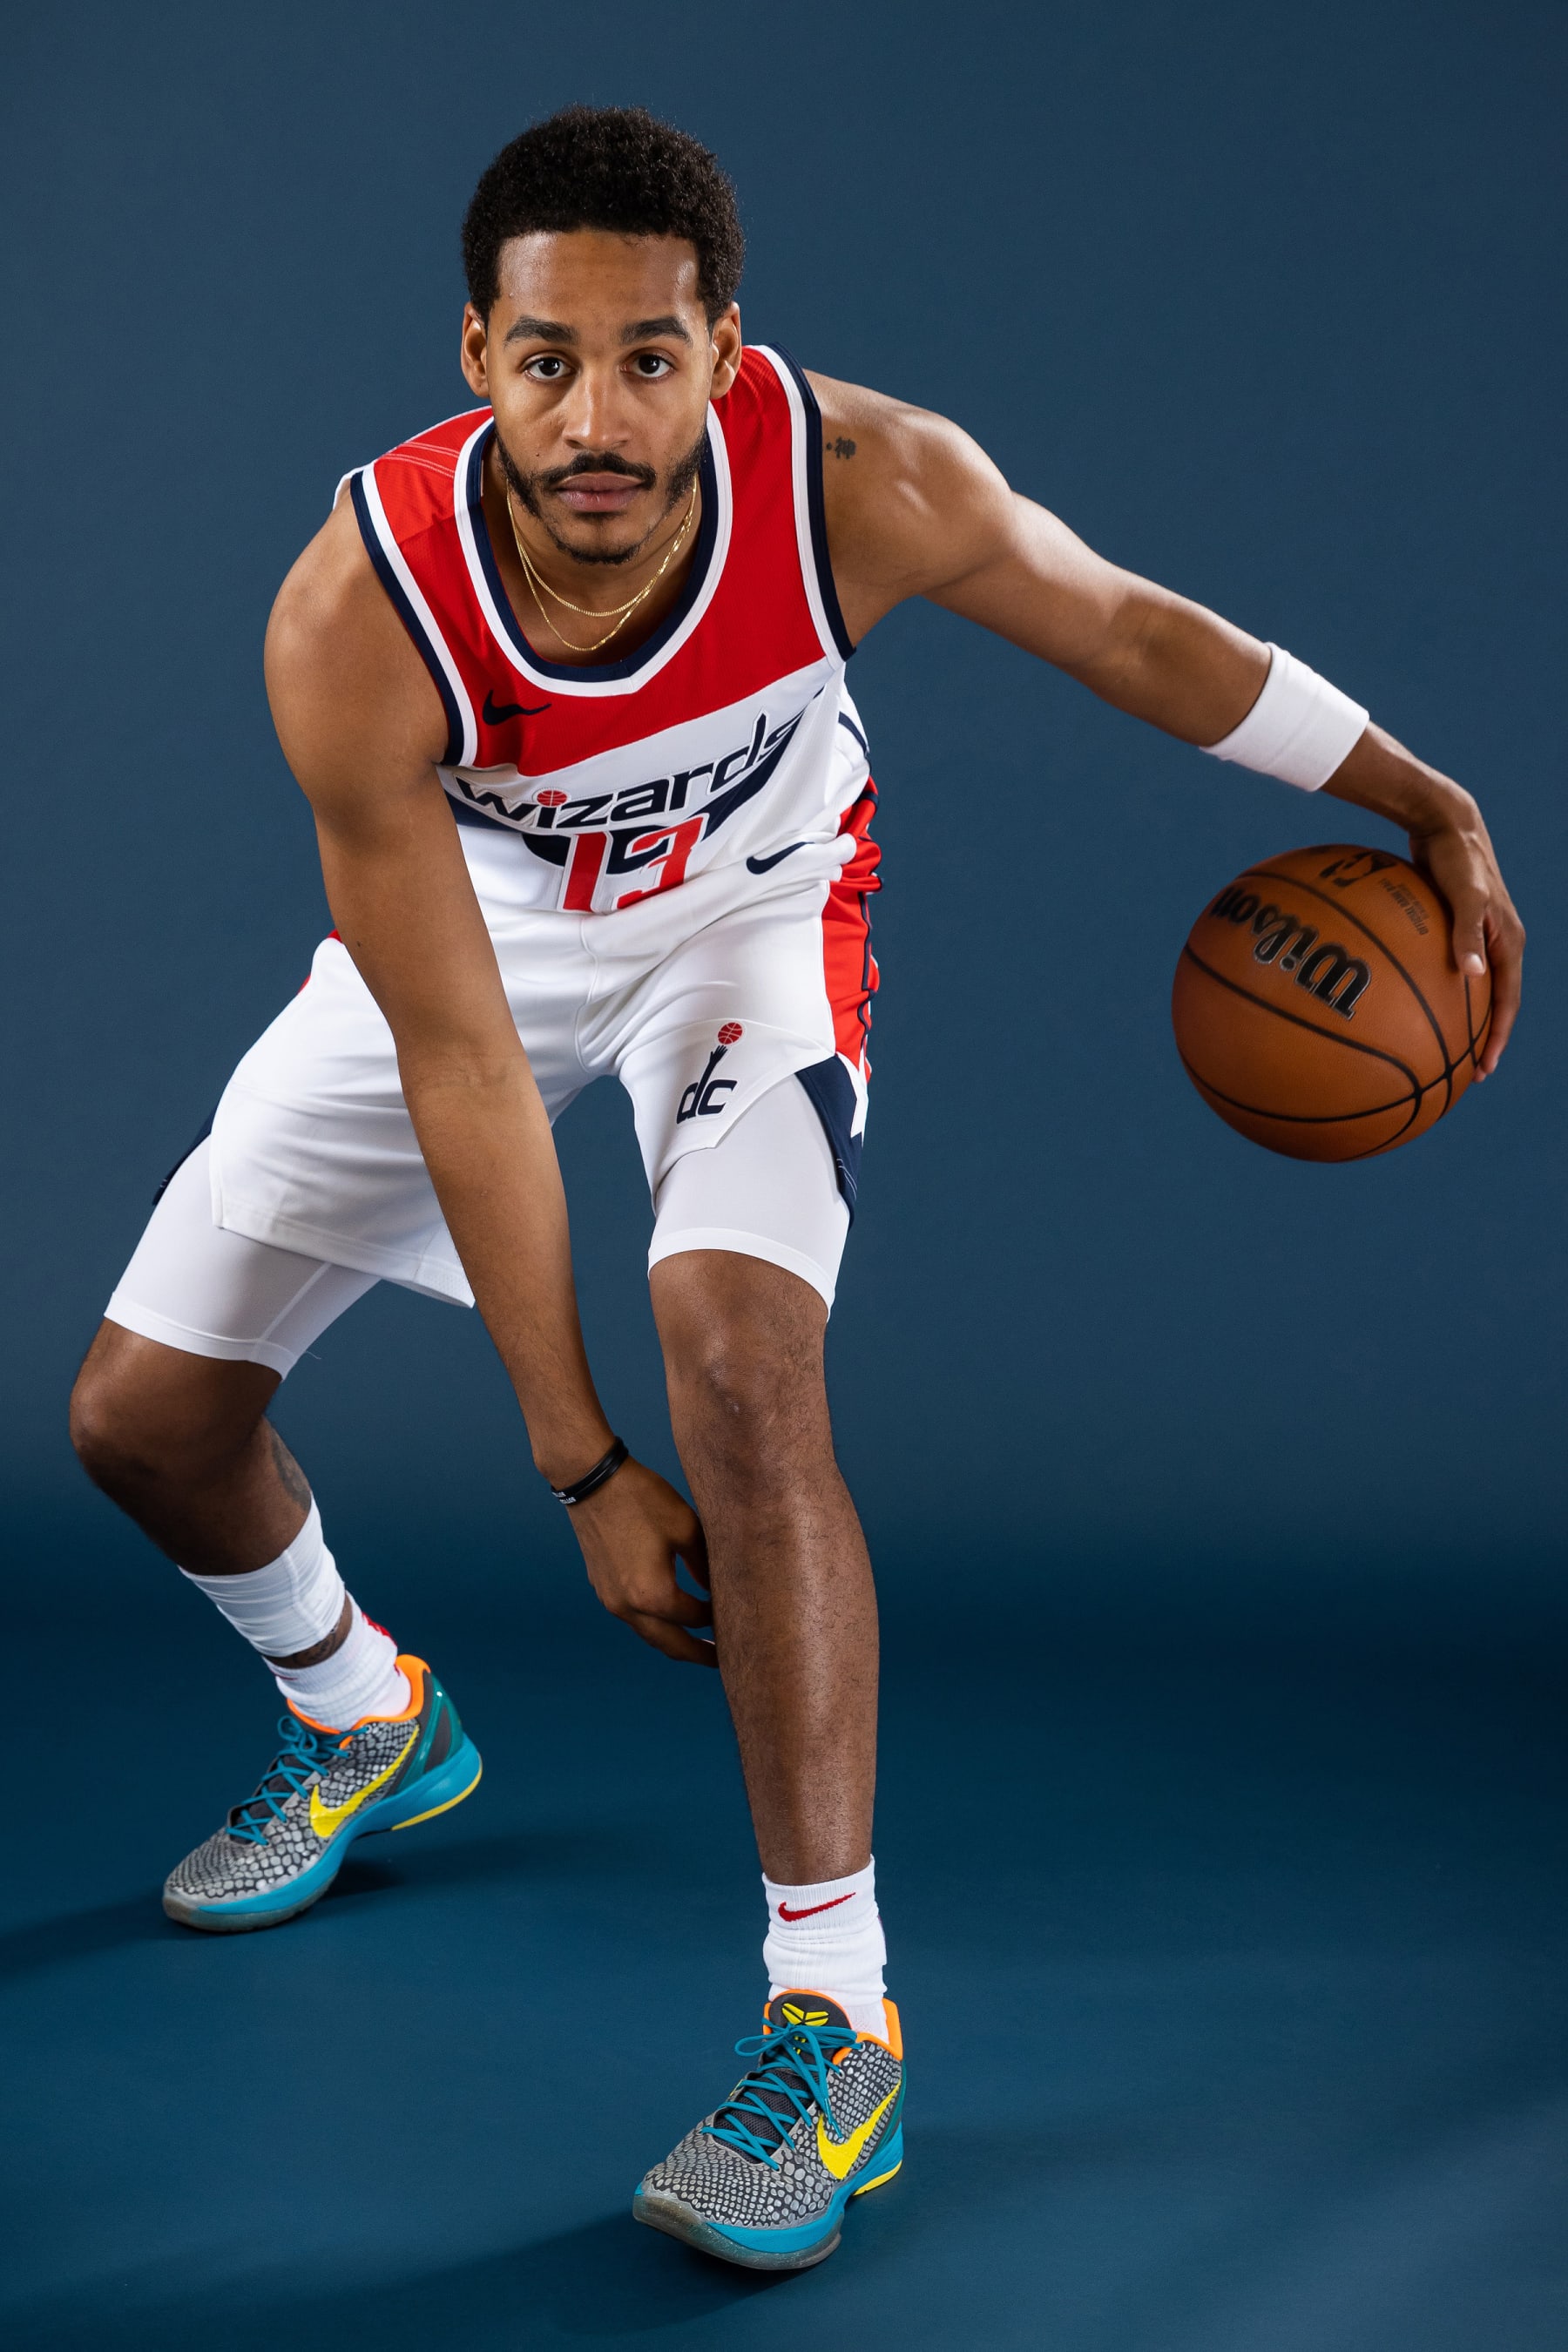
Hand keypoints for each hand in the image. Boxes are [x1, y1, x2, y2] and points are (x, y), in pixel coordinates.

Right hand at [568, 1455, 715, 1665]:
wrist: (592, 1481)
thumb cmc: (642, 1499)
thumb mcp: (686, 1528)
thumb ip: (706, 1565)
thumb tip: (719, 1590)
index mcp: (653, 1595)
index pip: (696, 1620)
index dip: (718, 1620)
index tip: (739, 1619)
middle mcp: (628, 1607)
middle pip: (670, 1645)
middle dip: (697, 1654)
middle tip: (723, 1662)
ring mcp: (611, 1600)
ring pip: (649, 1635)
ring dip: (675, 1642)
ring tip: (698, 1644)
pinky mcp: (601, 1588)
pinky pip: (633, 1618)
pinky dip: (655, 1624)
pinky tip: (669, 1615)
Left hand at [1403, 787, 1524, 1076]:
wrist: (1444, 822)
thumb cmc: (1455, 857)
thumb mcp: (1465, 895)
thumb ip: (1467, 933)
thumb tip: (1474, 975)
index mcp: (1508, 942)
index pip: (1507, 1003)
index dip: (1496, 1038)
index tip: (1482, 1070)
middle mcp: (1496, 943)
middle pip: (1492, 1003)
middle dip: (1481, 1040)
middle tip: (1464, 1073)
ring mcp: (1476, 936)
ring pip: (1471, 989)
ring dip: (1459, 1019)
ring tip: (1437, 1049)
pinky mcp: (1453, 928)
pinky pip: (1446, 968)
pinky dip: (1431, 989)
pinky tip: (1401, 1004)